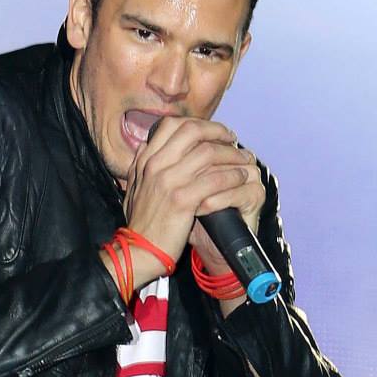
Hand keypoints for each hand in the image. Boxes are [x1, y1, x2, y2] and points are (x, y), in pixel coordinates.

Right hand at [121, 117, 265, 285]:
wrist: (138, 252)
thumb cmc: (141, 224)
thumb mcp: (134, 188)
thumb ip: (141, 166)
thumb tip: (148, 146)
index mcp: (145, 160)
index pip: (172, 125)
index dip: (198, 124)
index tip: (212, 132)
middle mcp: (155, 166)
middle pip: (192, 131)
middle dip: (217, 131)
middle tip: (232, 140)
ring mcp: (168, 182)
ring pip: (208, 153)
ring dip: (230, 154)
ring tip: (243, 160)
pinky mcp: (182, 200)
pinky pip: (214, 179)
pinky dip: (232, 176)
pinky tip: (240, 178)